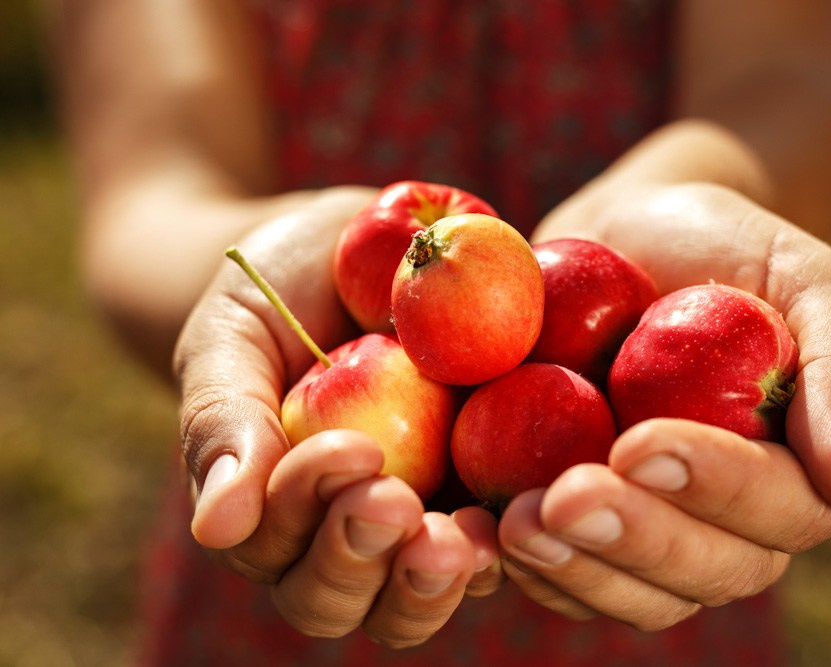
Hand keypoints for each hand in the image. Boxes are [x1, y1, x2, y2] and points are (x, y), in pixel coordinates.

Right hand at [173, 187, 501, 646]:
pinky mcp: (482, 497)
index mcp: (272, 506)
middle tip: (395, 504)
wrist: (360, 246)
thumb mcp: (235, 335)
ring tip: (459, 541)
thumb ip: (223, 420)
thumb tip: (216, 526)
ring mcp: (416, 520)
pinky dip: (507, 544)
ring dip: (430, 580)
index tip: (349, 449)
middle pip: (343, 597)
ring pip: (413, 598)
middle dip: (361, 559)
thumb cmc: (278, 292)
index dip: (307, 510)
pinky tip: (523, 516)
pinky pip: (497, 546)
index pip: (277, 544)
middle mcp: (340, 531)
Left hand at [497, 182, 830, 628]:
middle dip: (632, 540)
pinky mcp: (577, 518)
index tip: (642, 443)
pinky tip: (479, 530)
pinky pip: (558, 569)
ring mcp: (647, 526)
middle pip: (699, 571)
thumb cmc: (727, 248)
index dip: (714, 488)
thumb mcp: (806, 279)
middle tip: (562, 500)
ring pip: (628, 591)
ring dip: (572, 568)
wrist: (631, 233)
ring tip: (513, 524)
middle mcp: (723, 520)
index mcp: (792, 474)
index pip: (775, 510)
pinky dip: (520, 564)